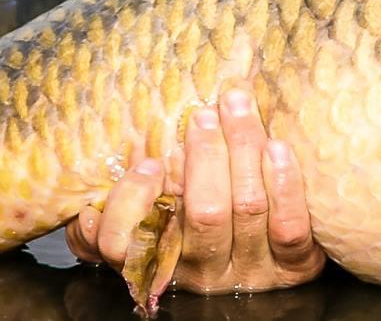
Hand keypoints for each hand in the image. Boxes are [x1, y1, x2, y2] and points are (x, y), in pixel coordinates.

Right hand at [66, 86, 325, 293]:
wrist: (272, 262)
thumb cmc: (196, 223)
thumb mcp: (152, 224)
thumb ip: (119, 215)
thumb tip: (86, 213)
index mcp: (160, 260)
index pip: (126, 244)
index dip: (132, 203)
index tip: (149, 161)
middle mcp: (204, 272)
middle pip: (204, 213)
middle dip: (206, 156)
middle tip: (204, 114)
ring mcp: (253, 270)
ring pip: (248, 207)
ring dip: (244, 148)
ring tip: (237, 108)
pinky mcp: (295, 266)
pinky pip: (289, 226)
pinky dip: (284, 184)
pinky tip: (276, 147)